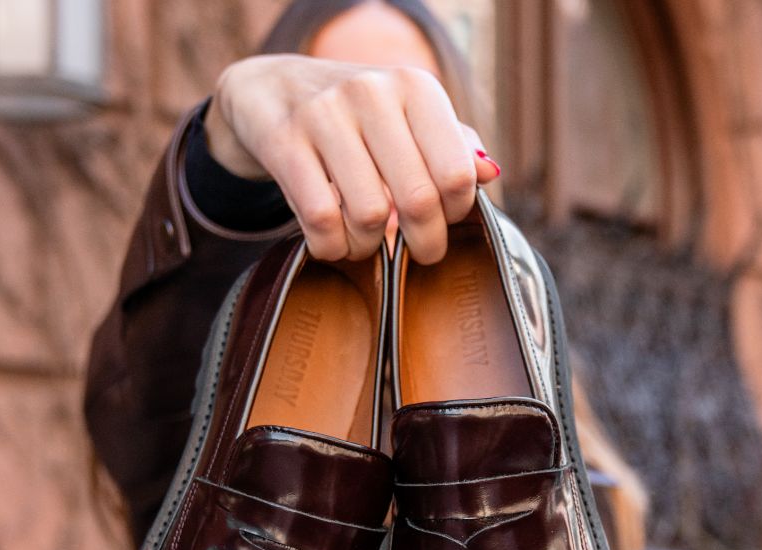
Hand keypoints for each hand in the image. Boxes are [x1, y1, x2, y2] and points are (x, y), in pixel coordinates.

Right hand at [204, 55, 499, 263]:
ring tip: (365, 240)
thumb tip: (490, 175)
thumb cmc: (354, 117)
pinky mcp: (284, 142)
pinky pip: (322, 221)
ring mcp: (324, 115)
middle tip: (417, 251)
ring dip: (369, 246)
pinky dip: (331, 247)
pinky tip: (332, 241)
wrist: (271, 88)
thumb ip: (452, 146)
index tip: (442, 221)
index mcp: (414, 87)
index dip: (454, 214)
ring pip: (369, 216)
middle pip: (418, 200)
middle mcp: (372, 92)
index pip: (456, 173)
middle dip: (423, 243)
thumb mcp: (407, 118)